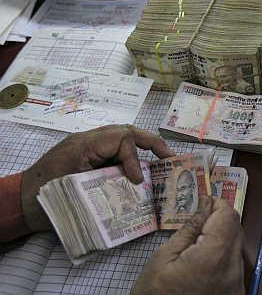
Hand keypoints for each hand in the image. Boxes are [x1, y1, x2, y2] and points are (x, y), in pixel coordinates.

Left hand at [21, 124, 174, 231]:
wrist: (19, 202)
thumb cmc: (43, 198)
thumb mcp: (75, 190)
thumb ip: (107, 181)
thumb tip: (137, 183)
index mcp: (84, 144)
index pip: (121, 139)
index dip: (134, 158)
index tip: (138, 181)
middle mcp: (88, 140)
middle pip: (126, 131)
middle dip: (150, 142)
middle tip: (170, 158)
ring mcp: (87, 147)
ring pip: (121, 137)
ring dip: (143, 147)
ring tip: (163, 160)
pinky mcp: (88, 157)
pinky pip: (114, 149)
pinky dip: (131, 155)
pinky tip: (141, 168)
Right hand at [132, 196, 243, 294]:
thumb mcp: (163, 258)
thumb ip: (188, 229)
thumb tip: (204, 205)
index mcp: (214, 255)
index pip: (228, 215)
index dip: (216, 203)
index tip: (201, 202)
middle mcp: (232, 267)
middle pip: (236, 228)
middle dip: (219, 218)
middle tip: (197, 219)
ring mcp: (237, 282)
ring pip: (236, 245)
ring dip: (221, 236)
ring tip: (197, 241)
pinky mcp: (236, 292)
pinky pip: (234, 263)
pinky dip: (222, 254)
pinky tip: (203, 260)